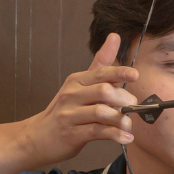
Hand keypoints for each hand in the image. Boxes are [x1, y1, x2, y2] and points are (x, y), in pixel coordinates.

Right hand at [12, 34, 140, 161]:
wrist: (39, 137)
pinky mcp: (71, 134)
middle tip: (132, 108)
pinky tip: (125, 138)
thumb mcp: (80, 85)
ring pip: (102, 113)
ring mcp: (70, 115)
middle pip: (104, 92)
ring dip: (121, 119)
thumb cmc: (66, 110)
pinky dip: (115, 135)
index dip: (120, 73)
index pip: (101, 72)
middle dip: (124, 100)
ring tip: (128, 125)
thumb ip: (100, 65)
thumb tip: (114, 36)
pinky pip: (97, 132)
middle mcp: (72, 95)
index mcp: (77, 81)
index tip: (135, 75)